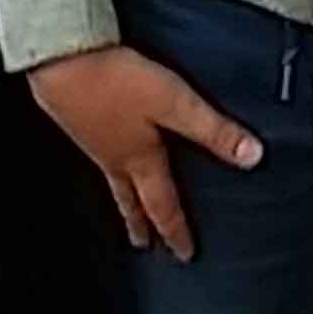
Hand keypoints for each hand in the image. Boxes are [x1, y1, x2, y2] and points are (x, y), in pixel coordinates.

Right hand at [26, 44, 262, 260]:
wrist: (60, 59)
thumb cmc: (116, 82)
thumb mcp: (174, 104)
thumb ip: (212, 130)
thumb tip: (253, 158)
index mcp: (140, 160)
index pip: (163, 206)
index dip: (176, 231)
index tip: (184, 255)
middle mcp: (115, 157)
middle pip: (130, 200)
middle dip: (140, 224)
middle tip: (144, 245)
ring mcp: (93, 139)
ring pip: (111, 179)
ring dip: (122, 198)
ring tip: (125, 204)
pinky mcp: (78, 117)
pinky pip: (97, 153)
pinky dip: (107, 165)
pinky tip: (107, 146)